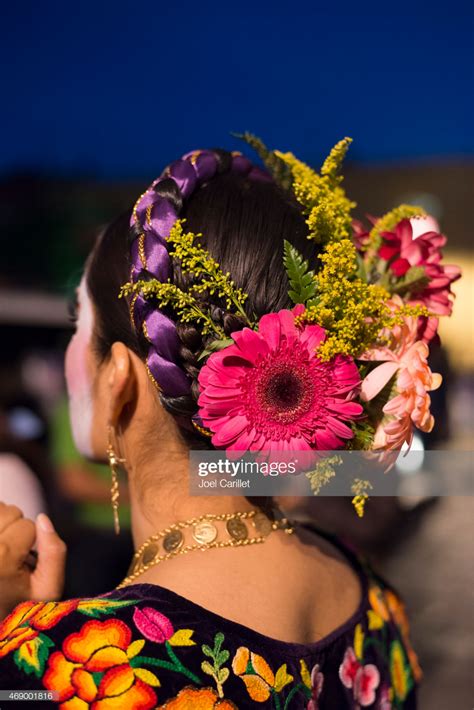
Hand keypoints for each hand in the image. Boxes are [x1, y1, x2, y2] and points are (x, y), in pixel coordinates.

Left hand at [0, 503, 66, 618]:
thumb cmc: (17, 606)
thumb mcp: (46, 588)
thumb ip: (54, 552)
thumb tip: (42, 518)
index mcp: (2, 556)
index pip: (29, 526)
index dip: (32, 543)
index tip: (23, 564)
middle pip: (10, 512)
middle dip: (15, 529)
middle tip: (9, 554)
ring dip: (1, 523)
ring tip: (0, 549)